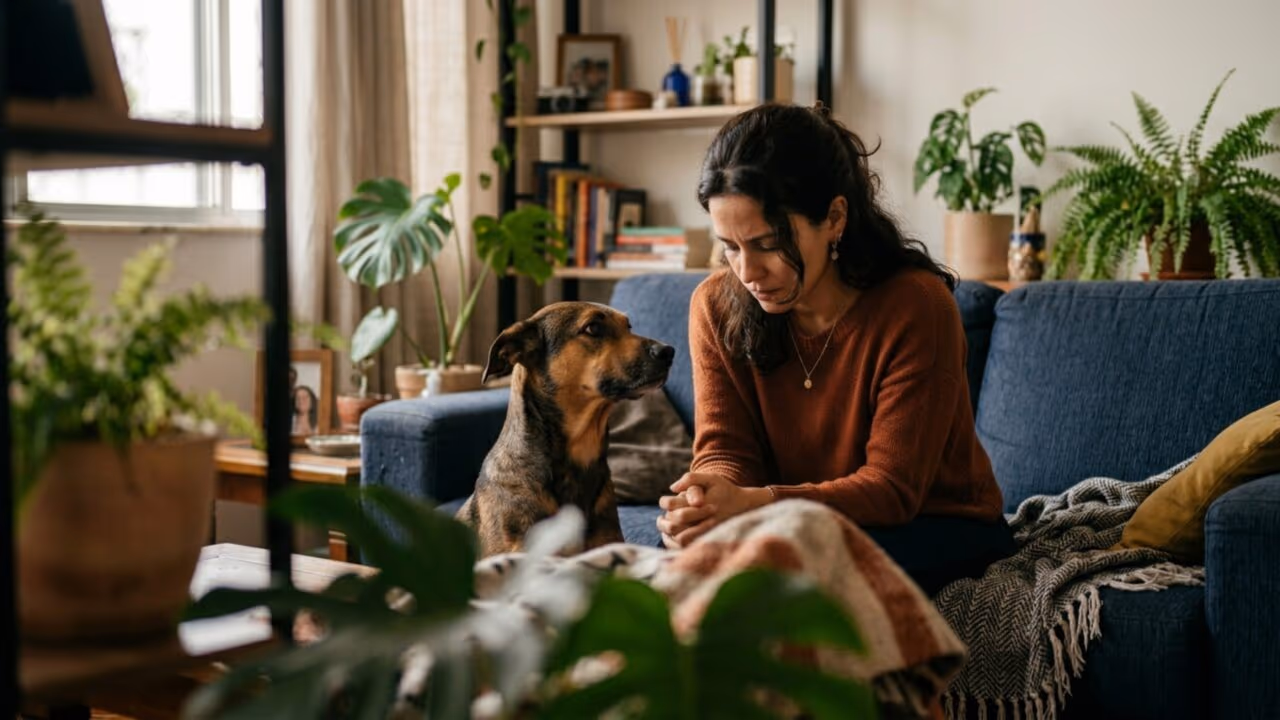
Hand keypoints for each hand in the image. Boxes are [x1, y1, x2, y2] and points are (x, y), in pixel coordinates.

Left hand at [657, 472, 771, 548]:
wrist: (745, 507)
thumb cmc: (725, 490)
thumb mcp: (712, 478)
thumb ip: (692, 478)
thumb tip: (672, 488)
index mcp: (705, 505)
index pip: (676, 507)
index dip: (665, 503)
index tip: (664, 501)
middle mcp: (706, 521)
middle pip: (676, 526)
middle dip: (663, 522)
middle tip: (660, 518)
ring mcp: (708, 534)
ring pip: (680, 540)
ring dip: (668, 534)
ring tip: (664, 527)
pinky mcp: (708, 542)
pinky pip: (687, 549)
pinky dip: (675, 544)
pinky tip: (671, 536)